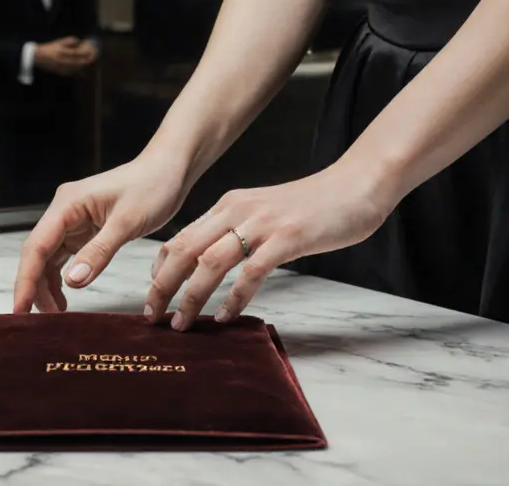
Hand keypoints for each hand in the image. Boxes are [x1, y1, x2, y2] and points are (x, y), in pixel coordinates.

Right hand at [14, 153, 191, 313]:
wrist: (169, 169)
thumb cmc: (152, 186)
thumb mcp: (127, 222)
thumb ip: (98, 252)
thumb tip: (72, 282)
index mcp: (67, 204)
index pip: (36, 247)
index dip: (26, 280)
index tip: (20, 309)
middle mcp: (64, 211)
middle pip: (37, 254)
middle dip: (34, 287)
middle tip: (40, 320)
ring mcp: (73, 221)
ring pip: (49, 258)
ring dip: (47, 285)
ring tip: (55, 314)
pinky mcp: (85, 229)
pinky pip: (66, 257)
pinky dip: (64, 278)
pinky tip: (66, 296)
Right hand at [34, 36, 93, 75]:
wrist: (39, 56)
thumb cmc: (50, 48)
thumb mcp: (59, 42)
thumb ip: (69, 41)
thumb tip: (79, 41)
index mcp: (62, 51)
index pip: (76, 53)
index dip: (84, 53)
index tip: (90, 52)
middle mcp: (62, 60)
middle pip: (77, 62)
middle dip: (85, 61)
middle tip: (91, 59)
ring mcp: (61, 67)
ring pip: (75, 68)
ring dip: (82, 66)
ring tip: (86, 63)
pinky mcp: (59, 71)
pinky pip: (70, 72)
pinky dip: (76, 71)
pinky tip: (79, 70)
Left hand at [148, 160, 391, 330]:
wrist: (355, 185)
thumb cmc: (312, 205)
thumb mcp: (263, 212)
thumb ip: (238, 230)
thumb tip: (212, 262)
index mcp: (228, 204)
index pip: (181, 237)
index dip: (160, 269)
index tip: (153, 295)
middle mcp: (238, 210)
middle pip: (185, 250)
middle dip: (163, 286)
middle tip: (153, 316)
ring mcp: (262, 224)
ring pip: (210, 263)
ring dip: (191, 297)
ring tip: (182, 323)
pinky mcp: (287, 239)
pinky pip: (250, 273)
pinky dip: (233, 298)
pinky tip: (225, 316)